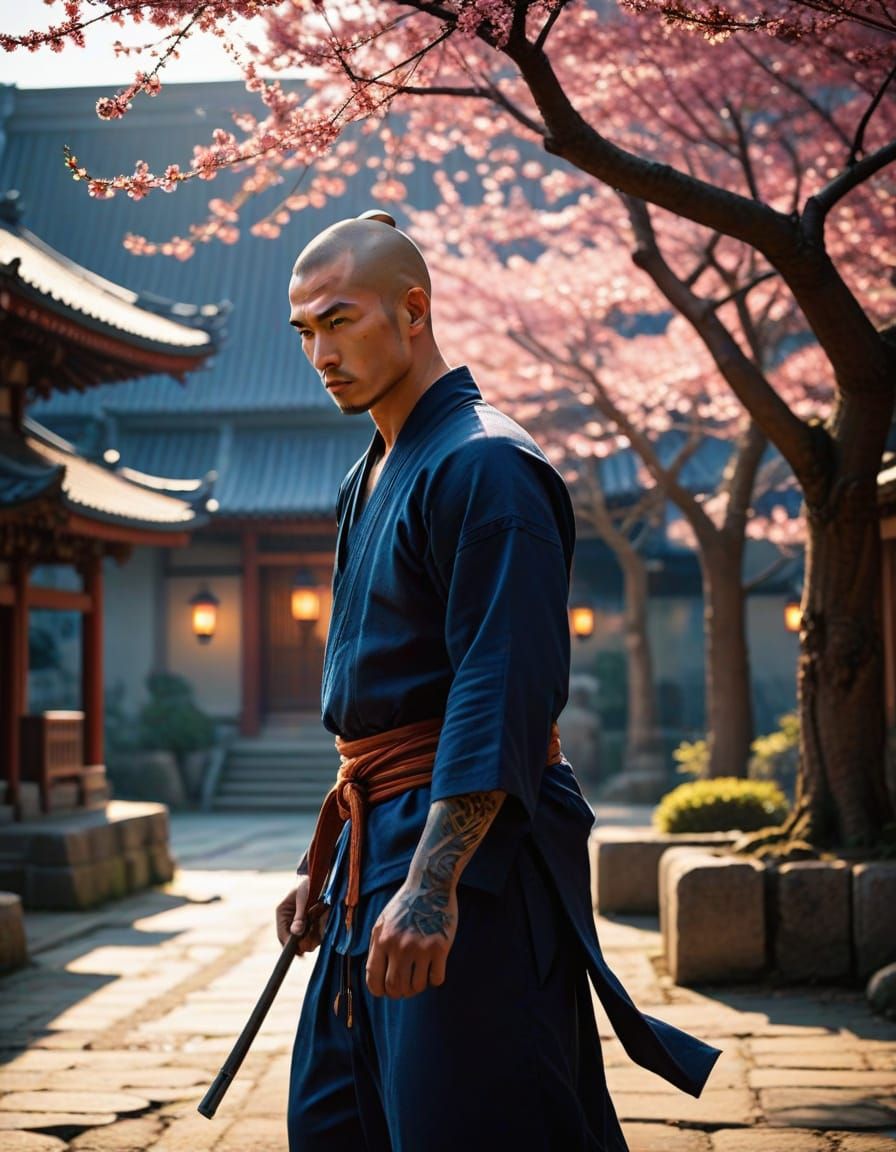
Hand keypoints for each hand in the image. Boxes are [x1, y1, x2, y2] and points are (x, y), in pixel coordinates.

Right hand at [276, 876, 327, 954]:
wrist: (322, 879)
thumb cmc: (308, 885)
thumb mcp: (302, 899)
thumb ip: (300, 916)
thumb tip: (296, 932)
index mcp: (282, 914)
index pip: (283, 936)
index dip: (290, 945)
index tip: (300, 951)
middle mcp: (290, 923)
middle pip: (294, 944)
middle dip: (305, 941)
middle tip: (315, 934)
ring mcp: (302, 926)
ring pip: (307, 943)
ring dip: (314, 937)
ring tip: (320, 921)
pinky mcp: (313, 927)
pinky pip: (316, 939)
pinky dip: (321, 933)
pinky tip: (323, 920)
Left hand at [365, 881, 456, 997]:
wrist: (430, 884)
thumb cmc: (405, 904)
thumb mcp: (382, 921)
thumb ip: (376, 947)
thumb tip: (375, 976)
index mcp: (382, 940)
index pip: (374, 978)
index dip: (378, 991)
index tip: (385, 991)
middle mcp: (399, 946)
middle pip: (395, 987)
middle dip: (398, 993)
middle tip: (404, 988)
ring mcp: (421, 947)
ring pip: (416, 987)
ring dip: (417, 988)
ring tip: (419, 978)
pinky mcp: (440, 947)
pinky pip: (436, 979)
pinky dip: (434, 980)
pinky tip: (433, 969)